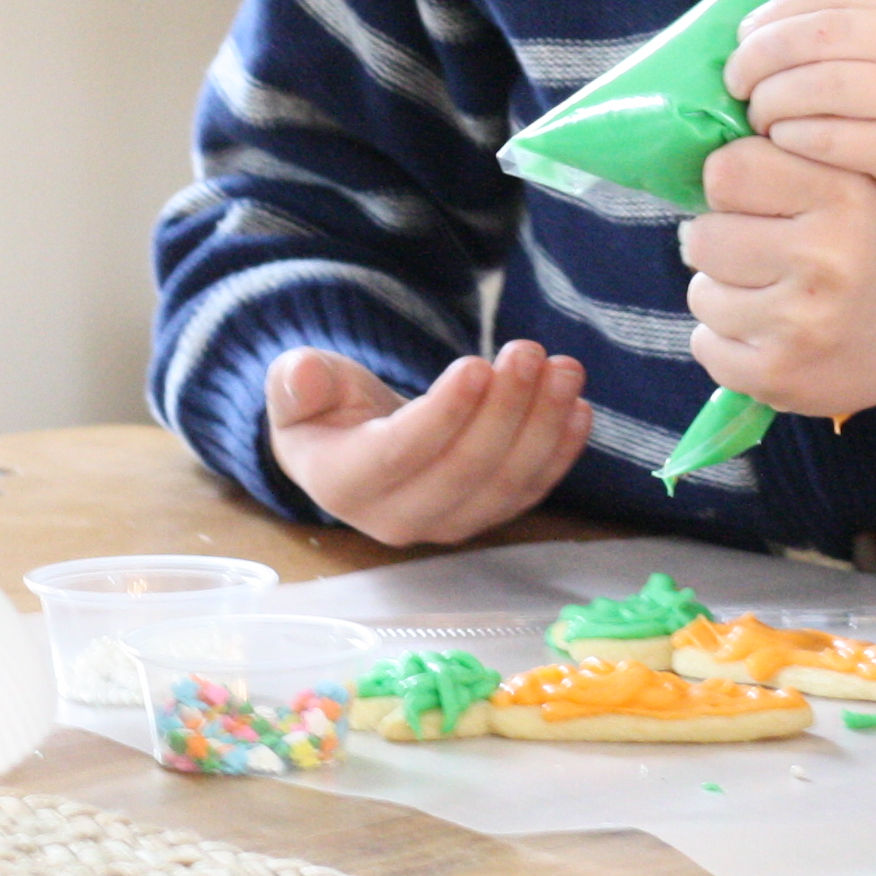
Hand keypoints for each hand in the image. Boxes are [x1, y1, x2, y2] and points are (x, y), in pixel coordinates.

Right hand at [265, 341, 587, 545]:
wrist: (351, 445)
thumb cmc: (325, 410)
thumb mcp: (296, 387)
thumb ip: (297, 382)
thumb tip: (302, 375)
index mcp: (344, 483)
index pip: (401, 453)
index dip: (444, 413)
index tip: (478, 365)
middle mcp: (396, 518)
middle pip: (464, 471)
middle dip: (505, 410)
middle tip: (528, 352)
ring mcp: (447, 523)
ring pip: (505, 484)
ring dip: (543, 426)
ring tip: (563, 369)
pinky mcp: (485, 514)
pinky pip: (529, 492)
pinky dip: (559, 452)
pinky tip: (578, 408)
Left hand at [680, 137, 875, 420]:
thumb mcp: (871, 183)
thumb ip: (801, 157)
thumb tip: (706, 144)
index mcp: (846, 197)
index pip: (726, 170)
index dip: (734, 184)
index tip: (756, 198)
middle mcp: (823, 259)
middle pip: (701, 236)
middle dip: (722, 242)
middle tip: (763, 252)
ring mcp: (798, 324)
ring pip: (701, 293)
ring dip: (726, 294)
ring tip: (773, 294)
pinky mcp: (778, 376)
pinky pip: (705, 346)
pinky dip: (727, 341)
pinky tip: (770, 333)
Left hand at [724, 0, 875, 254]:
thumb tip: (790, 36)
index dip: (779, 13)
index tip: (746, 32)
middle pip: (816, 34)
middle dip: (762, 54)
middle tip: (734, 78)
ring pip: (816, 84)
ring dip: (771, 100)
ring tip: (755, 116)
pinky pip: (830, 137)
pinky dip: (794, 138)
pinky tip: (783, 145)